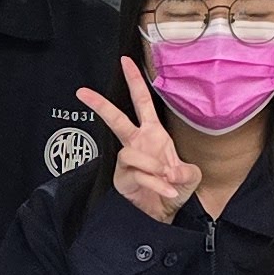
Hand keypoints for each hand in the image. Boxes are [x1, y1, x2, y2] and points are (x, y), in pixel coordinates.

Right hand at [73, 58, 197, 222]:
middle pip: (117, 119)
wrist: (165, 214)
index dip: (135, 81)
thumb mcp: (190, 176)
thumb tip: (171, 171)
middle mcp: (137, 143)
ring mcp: (128, 160)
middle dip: (100, 104)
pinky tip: (168, 192)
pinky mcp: (123, 178)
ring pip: (130, 153)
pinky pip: (138, 175)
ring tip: (167, 179)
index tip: (126, 61)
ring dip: (152, 167)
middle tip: (82, 92)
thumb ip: (186, 171)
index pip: (142, 102)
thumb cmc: (175, 188)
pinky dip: (156, 184)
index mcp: (153, 133)